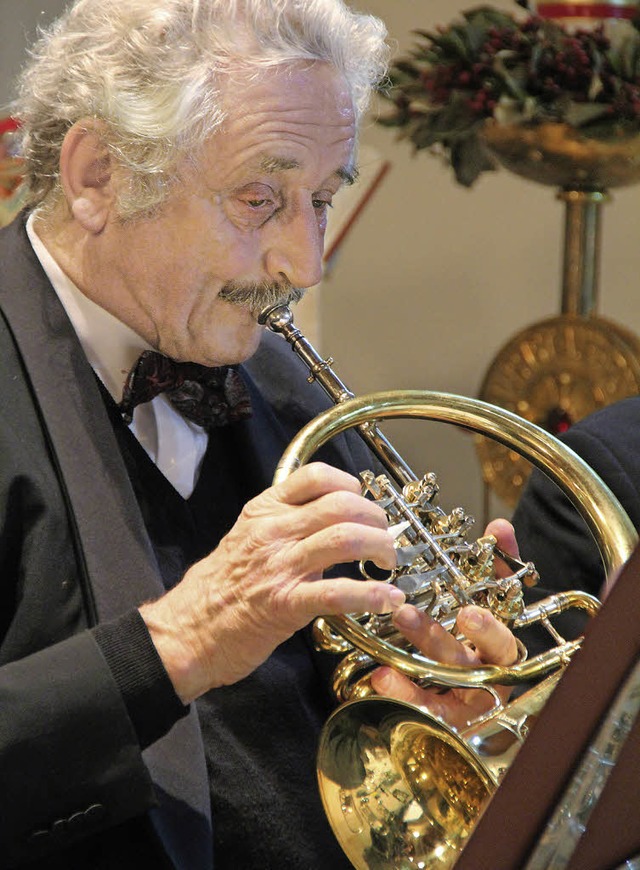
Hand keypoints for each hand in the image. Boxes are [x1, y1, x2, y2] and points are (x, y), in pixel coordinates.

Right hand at [140, 463, 402, 701]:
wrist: (186, 632)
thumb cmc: (217, 590)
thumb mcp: (245, 540)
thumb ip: (284, 527)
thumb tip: (330, 527)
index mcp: (263, 512)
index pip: (315, 476)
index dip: (350, 485)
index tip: (362, 502)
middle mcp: (273, 532)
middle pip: (342, 505)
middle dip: (376, 519)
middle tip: (385, 538)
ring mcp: (279, 567)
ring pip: (346, 539)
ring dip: (381, 548)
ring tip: (388, 562)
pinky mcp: (285, 604)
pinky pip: (338, 592)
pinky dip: (372, 595)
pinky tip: (388, 599)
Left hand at [370, 518, 519, 729]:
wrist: (465, 692)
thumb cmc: (476, 638)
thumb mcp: (487, 600)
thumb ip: (494, 566)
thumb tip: (499, 528)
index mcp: (497, 648)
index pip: (501, 637)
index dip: (488, 627)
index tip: (469, 613)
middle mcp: (485, 677)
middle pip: (465, 665)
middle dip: (440, 638)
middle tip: (408, 614)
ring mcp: (463, 701)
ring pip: (443, 683)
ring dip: (414, 658)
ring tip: (394, 627)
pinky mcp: (441, 718)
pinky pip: (423, 709)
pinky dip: (403, 692)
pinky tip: (381, 676)